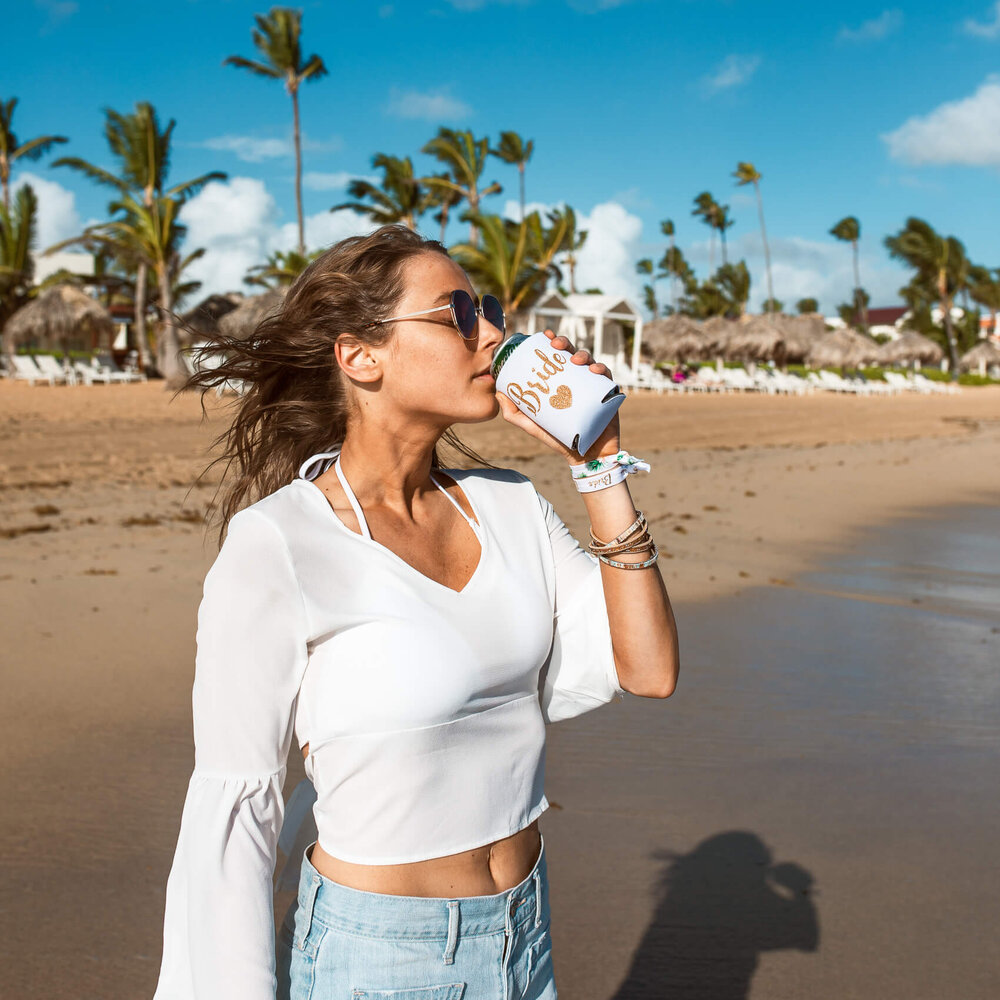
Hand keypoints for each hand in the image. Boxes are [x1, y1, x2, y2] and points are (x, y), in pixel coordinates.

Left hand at [494, 328, 621, 464]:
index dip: (552, 342)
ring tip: (575, 360)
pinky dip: (601, 369)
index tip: (545, 335)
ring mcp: (593, 385)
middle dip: (565, 343)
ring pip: (589, 360)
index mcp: (560, 381)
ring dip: (582, 354)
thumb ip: (514, 412)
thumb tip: (498, 392)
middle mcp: (577, 379)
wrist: (584, 457)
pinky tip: (594, 370)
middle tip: (556, 345)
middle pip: (571, 353)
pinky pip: (607, 376)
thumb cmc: (558, 438)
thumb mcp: (531, 424)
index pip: (556, 356)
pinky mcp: (608, 394)